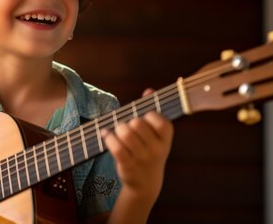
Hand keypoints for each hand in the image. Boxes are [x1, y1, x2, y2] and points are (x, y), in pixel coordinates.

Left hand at [103, 88, 173, 202]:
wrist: (146, 182)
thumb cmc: (150, 151)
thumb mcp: (157, 135)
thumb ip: (153, 110)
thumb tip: (149, 90)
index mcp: (166, 138)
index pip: (158, 119)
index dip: (148, 116)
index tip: (143, 120)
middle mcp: (157, 149)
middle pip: (137, 123)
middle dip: (128, 122)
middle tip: (126, 127)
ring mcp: (142, 158)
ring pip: (125, 133)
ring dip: (117, 129)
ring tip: (116, 132)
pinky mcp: (128, 165)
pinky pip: (115, 146)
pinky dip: (108, 138)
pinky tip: (106, 136)